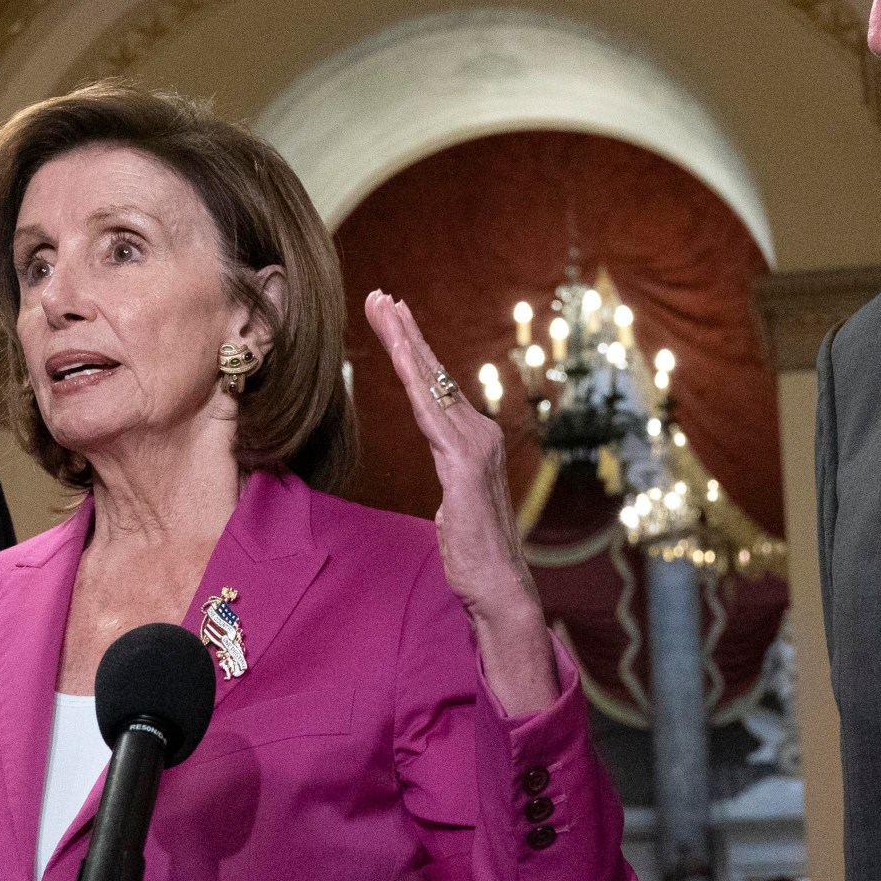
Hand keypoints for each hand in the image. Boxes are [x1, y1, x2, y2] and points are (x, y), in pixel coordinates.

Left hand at [362, 291, 560, 715]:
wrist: (498, 585)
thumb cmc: (474, 551)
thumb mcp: (453, 502)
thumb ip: (449, 471)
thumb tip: (443, 458)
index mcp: (472, 440)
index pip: (436, 387)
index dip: (414, 350)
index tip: (393, 318)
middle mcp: (478, 434)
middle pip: (434, 374)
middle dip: (407, 331)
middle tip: (381, 295)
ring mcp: (473, 448)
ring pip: (431, 385)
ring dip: (407, 344)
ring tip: (385, 310)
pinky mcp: (463, 467)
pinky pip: (431, 415)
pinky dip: (415, 381)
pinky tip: (401, 357)